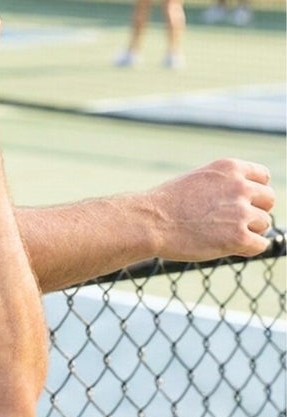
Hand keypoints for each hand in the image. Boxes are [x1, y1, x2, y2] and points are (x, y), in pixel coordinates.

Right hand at [150, 158, 278, 261]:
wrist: (147, 222)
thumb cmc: (166, 204)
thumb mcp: (198, 180)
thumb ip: (226, 186)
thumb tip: (249, 205)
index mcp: (230, 168)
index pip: (263, 177)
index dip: (253, 192)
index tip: (239, 202)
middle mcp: (240, 187)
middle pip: (268, 200)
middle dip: (254, 211)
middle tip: (230, 221)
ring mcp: (241, 213)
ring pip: (263, 224)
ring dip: (246, 231)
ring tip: (217, 234)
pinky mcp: (239, 238)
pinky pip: (260, 245)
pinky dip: (246, 249)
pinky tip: (225, 247)